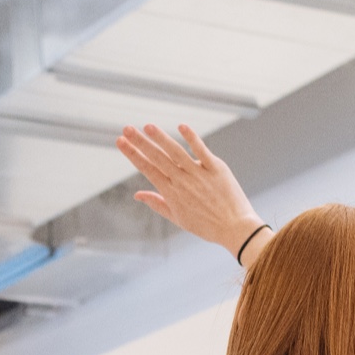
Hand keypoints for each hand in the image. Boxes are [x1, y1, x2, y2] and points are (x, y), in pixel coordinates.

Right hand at [116, 123, 268, 263]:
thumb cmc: (206, 225)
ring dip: (161, 138)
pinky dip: (192, 139)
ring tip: (147, 126)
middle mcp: (182, 182)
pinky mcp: (216, 169)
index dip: (132, 155)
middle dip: (140, 143)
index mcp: (171, 193)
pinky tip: (181, 126)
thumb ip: (157, 203)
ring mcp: (199, 174)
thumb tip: (137, 195)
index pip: (147, 169)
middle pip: (157, 158)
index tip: (120, 142)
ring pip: (176, 153)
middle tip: (126, 128)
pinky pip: (202, 151)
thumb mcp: (178, 217)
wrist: (234, 228)